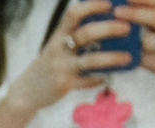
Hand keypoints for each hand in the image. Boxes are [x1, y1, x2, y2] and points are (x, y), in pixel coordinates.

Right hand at [0, 0, 123, 116]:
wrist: (27, 92)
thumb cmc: (49, 64)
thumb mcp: (57, 45)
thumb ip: (75, 34)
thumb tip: (106, 24)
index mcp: (58, 35)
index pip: (74, 13)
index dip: (92, 6)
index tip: (110, 3)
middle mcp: (58, 48)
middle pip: (86, 33)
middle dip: (109, 29)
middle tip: (127, 27)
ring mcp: (61, 67)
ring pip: (90, 60)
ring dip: (112, 58)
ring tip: (128, 57)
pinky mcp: (64, 84)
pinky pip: (87, 80)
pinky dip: (99, 78)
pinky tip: (108, 77)